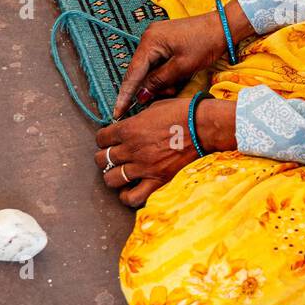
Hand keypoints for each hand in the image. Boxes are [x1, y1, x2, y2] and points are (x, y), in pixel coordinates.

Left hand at [95, 98, 236, 206]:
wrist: (203, 127)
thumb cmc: (182, 112)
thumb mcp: (154, 108)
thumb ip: (136, 119)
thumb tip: (128, 125)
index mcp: (129, 128)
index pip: (101, 138)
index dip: (103, 139)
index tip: (110, 139)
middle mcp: (132, 149)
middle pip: (102, 159)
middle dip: (104, 157)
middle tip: (114, 156)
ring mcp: (143, 167)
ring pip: (111, 179)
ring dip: (112, 176)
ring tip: (120, 173)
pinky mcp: (157, 180)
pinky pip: (133, 197)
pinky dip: (126, 196)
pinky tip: (129, 190)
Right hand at [112, 0, 254, 119]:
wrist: (223, 26)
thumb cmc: (205, 44)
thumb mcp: (182, 67)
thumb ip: (159, 82)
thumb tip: (141, 95)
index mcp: (150, 41)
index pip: (132, 73)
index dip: (125, 95)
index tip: (117, 112)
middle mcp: (148, 37)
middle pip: (140, 71)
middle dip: (149, 88)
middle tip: (163, 97)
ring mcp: (155, 37)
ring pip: (149, 68)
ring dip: (159, 81)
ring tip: (175, 86)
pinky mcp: (164, 40)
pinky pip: (157, 62)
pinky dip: (164, 73)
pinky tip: (175, 79)